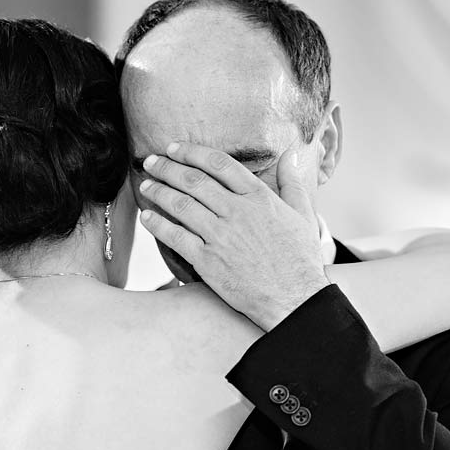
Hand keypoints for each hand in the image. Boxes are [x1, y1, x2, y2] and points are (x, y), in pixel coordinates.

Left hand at [138, 142, 329, 330]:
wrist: (295, 300)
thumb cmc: (300, 260)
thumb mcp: (303, 215)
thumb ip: (292, 182)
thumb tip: (290, 154)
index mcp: (259, 198)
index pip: (220, 164)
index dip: (192, 153)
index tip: (175, 148)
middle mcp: (238, 212)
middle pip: (194, 181)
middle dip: (168, 167)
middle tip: (151, 161)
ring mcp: (221, 236)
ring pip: (181, 205)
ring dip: (158, 192)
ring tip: (146, 186)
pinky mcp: (208, 261)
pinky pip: (175, 237)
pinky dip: (157, 224)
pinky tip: (147, 217)